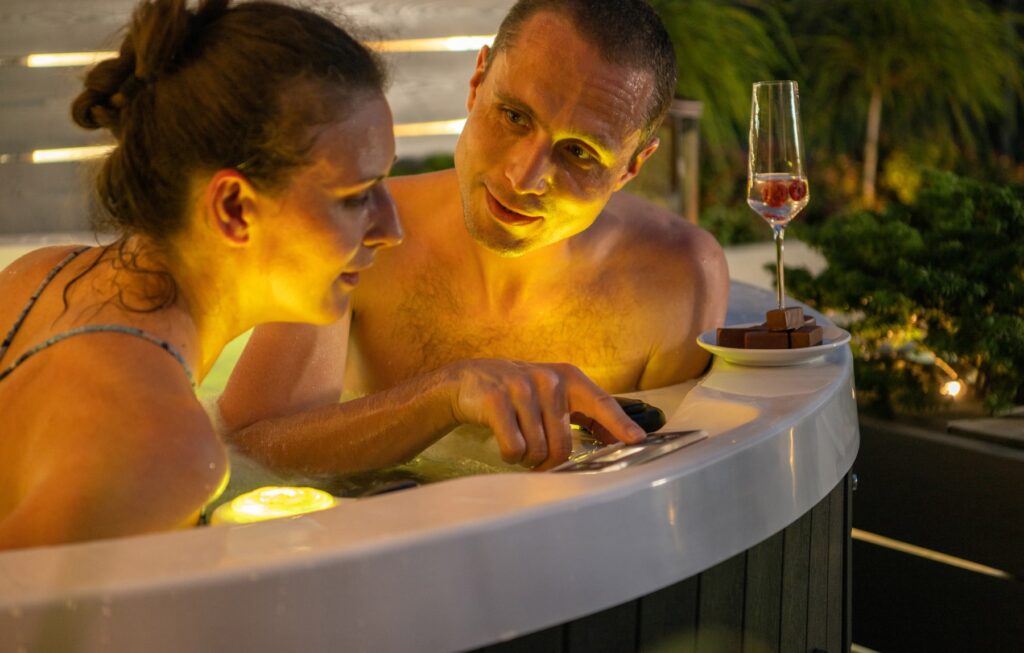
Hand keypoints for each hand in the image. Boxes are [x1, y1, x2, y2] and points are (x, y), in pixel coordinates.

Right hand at [446, 359, 646, 469]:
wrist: (467, 381)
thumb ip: (584, 413)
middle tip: (536, 456)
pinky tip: (503, 441)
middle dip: (549, 461)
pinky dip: (508, 455)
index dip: (620, 423)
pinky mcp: (496, 400)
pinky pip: (513, 448)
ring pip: (536, 451)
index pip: (600, 402)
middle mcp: (548, 380)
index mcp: (568, 378)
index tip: (638, 439)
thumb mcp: (552, 394)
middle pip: (563, 445)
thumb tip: (618, 439)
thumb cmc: (518, 394)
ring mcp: (521, 388)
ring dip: (526, 458)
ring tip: (517, 441)